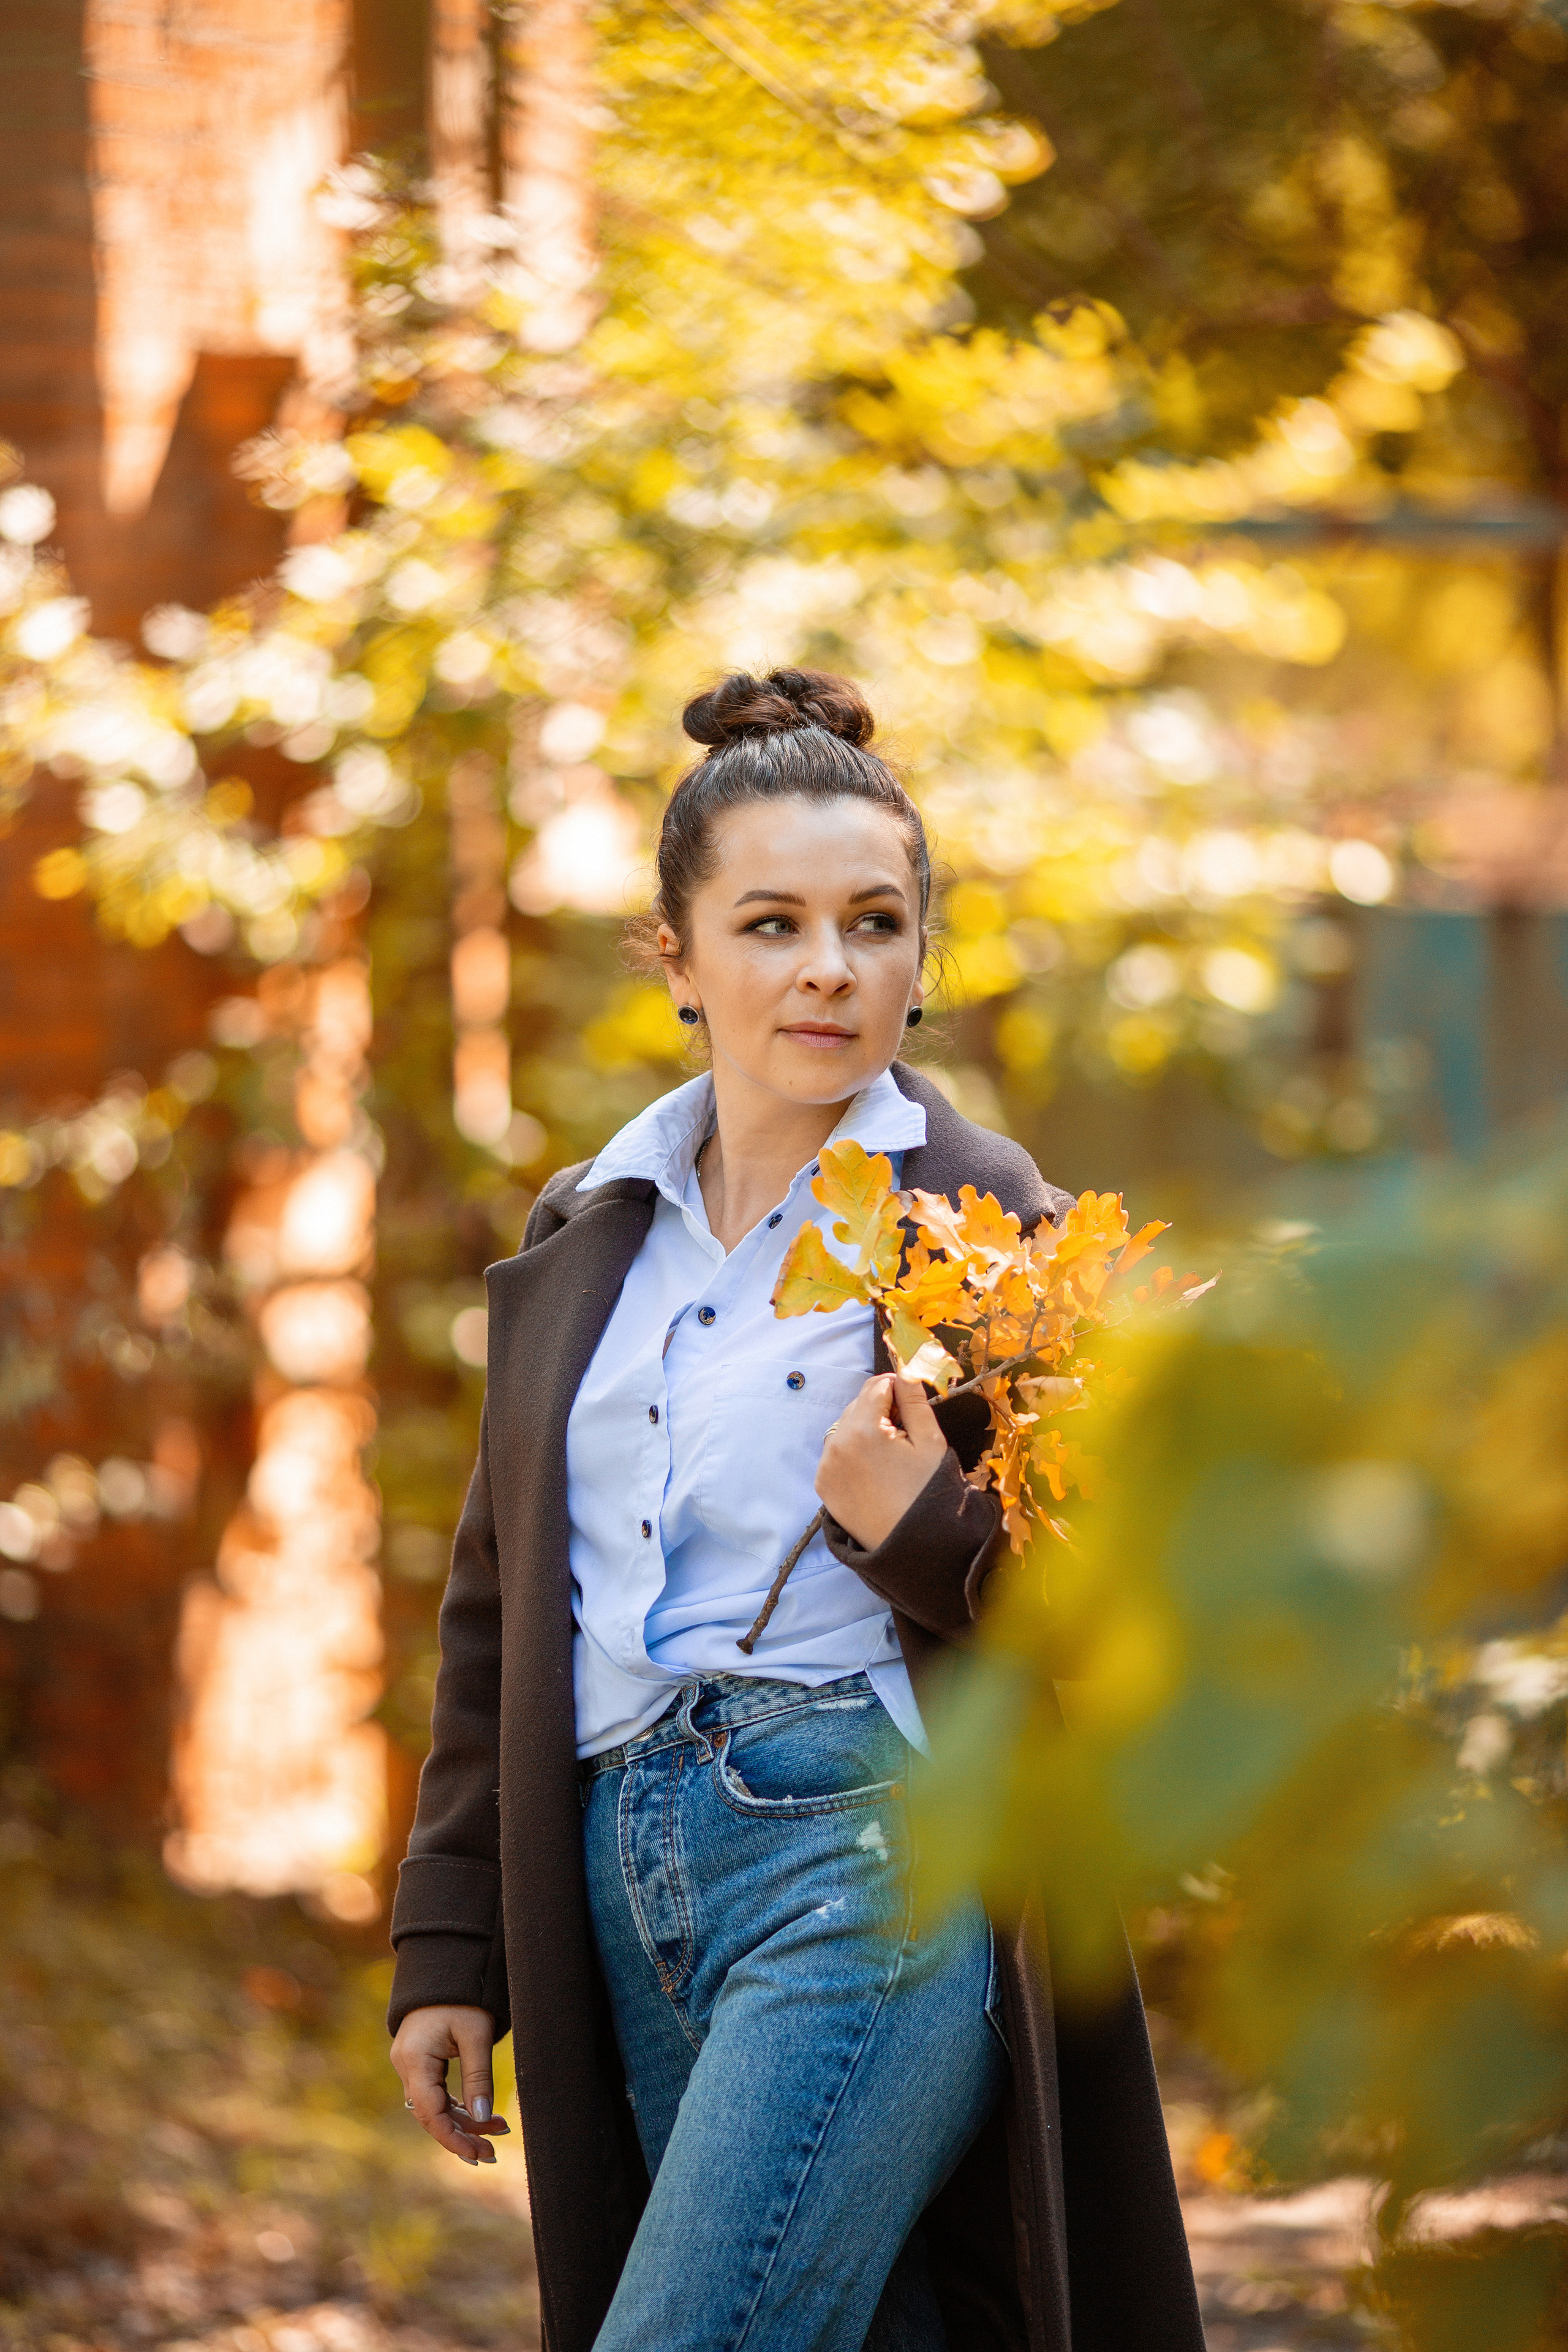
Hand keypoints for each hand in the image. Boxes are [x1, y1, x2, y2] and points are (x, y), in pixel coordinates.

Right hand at [390, 2004, 510, 2165]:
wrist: (447, 1965)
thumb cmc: (463, 1995)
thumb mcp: (476, 2034)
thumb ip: (478, 2077)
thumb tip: (483, 2118)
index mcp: (415, 2059)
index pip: (431, 2112)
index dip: (454, 2138)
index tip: (477, 2154)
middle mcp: (406, 2065)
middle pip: (432, 2114)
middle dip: (462, 2135)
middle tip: (492, 2153)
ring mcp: (410, 2064)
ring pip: (435, 2106)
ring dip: (464, 2122)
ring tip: (497, 2134)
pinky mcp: (420, 2061)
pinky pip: (437, 2093)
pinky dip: (459, 2105)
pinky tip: (483, 2117)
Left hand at [815, 1374, 948, 1552]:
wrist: (915, 1547)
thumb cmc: (929, 1493)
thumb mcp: (930, 1442)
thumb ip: (914, 1401)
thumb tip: (905, 1371)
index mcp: (865, 1430)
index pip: (876, 1386)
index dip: (896, 1388)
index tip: (910, 1402)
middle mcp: (837, 1445)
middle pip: (858, 1405)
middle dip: (880, 1410)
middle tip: (905, 1434)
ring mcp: (826, 1466)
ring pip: (844, 1428)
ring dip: (864, 1430)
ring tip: (890, 1455)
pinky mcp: (823, 1485)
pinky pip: (835, 1453)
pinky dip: (852, 1452)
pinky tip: (875, 1470)